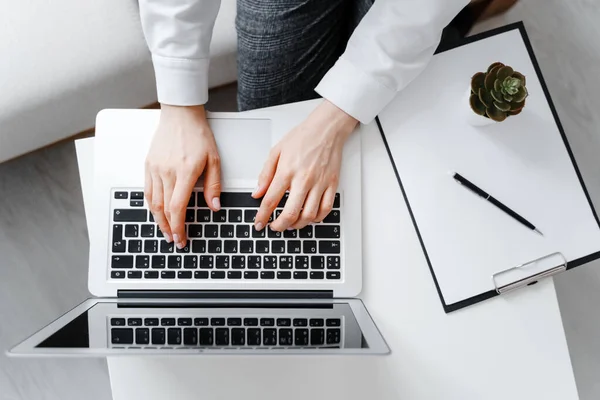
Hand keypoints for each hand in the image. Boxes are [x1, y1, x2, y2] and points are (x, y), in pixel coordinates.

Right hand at [145, 105, 220, 247]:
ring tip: (166, 231)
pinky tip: (158, 212)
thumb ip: (213, 186)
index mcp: (185, 172)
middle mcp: (167, 172)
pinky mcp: (148, 165)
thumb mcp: (214, 160)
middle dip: (168, 228)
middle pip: (163, 209)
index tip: (181, 238)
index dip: (178, 226)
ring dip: (158, 220)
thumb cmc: (198, 136)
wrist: (180, 116)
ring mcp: (155, 169)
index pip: (177, 207)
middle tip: (174, 240)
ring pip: (152, 202)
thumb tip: (214, 207)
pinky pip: (147, 191)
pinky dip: (152, 205)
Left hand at [252, 100, 357, 230]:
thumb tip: (257, 192)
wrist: (326, 129)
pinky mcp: (331, 184)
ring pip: (309, 215)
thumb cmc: (302, 137)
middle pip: (290, 213)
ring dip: (297, 225)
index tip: (259, 223)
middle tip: (274, 228)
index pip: (271, 200)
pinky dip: (317, 218)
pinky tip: (310, 218)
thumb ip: (265, 174)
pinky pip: (325, 209)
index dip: (263, 216)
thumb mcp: (276, 151)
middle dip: (279, 226)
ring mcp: (319, 183)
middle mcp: (304, 179)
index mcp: (287, 171)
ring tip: (291, 224)